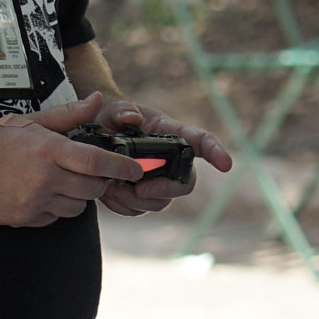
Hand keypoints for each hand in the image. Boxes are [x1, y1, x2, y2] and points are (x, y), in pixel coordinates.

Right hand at [0, 93, 142, 227]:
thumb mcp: (31, 122)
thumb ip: (68, 115)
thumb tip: (97, 101)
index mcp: (48, 150)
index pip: (96, 162)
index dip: (121, 167)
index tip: (135, 168)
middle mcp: (44, 177)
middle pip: (92, 189)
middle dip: (100, 182)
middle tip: (94, 174)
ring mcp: (35, 201)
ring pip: (77, 207)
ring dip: (79, 196)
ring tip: (63, 182)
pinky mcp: (26, 218)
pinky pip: (55, 218)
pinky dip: (57, 208)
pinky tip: (43, 194)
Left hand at [92, 99, 232, 216]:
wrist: (93, 137)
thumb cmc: (111, 118)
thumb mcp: (113, 108)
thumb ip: (122, 109)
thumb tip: (133, 118)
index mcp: (171, 134)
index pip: (200, 141)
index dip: (216, 152)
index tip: (225, 164)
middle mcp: (171, 162)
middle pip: (185, 183)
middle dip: (165, 190)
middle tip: (139, 189)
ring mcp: (158, 182)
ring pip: (160, 202)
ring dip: (137, 201)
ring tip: (112, 187)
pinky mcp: (140, 197)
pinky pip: (138, 211)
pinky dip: (122, 206)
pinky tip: (107, 192)